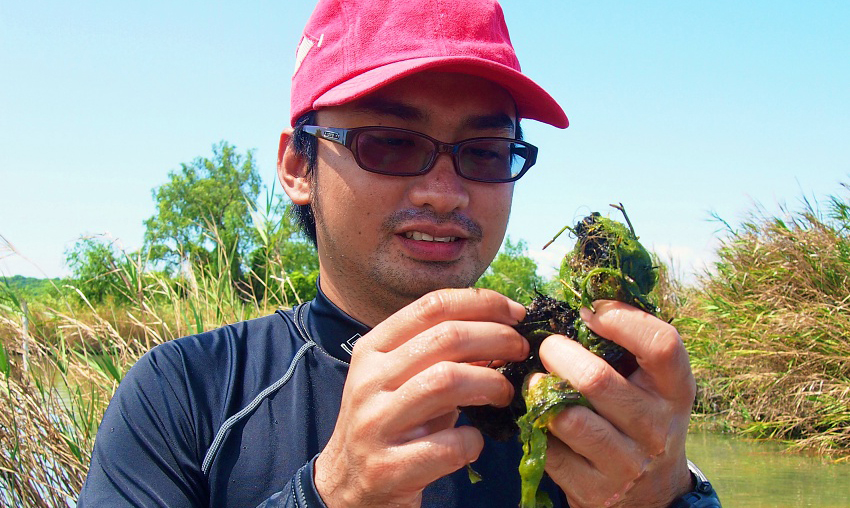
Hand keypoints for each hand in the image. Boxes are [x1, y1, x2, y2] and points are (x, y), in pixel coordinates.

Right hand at [314, 288, 528, 507]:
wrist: (346, 486)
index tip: (516, 314)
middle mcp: (369, 380)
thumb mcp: (403, 378)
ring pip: (446, 381)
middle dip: (497, 339)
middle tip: (521, 351)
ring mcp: (375, 424)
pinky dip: (474, 441)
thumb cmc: (389, 423)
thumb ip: (441, 353)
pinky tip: (475, 442)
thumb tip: (503, 330)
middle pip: (446, 338)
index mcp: (373, 349)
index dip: (482, 303)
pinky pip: (448, 444)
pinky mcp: (388, 468)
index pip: (432, 306)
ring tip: (505, 393)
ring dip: (491, 384)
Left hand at [536, 300, 694, 506]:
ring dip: (541, 392)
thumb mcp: (652, 385)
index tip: (592, 313)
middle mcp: (656, 427)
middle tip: (549, 347)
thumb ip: (629, 349)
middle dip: (559, 354)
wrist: (651, 495)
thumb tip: (585, 305)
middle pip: (596, 380)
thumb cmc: (642, 419)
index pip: (661, 345)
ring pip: (568, 418)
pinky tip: (540, 417)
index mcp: (675, 391)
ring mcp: (626, 463)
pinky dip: (537, 428)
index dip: (622, 320)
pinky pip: (550, 450)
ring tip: (538, 382)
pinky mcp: (594, 489)